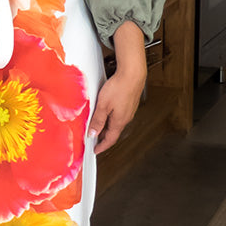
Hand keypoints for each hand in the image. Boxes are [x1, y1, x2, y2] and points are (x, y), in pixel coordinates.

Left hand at [89, 22, 146, 153]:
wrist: (132, 74)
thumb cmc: (119, 88)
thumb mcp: (103, 105)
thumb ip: (97, 120)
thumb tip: (93, 134)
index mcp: (119, 121)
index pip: (110, 139)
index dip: (102, 146)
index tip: (95, 151)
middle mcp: (126, 118)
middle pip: (113, 132)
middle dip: (103, 137)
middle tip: (93, 140)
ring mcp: (128, 111)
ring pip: (116, 123)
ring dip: (106, 127)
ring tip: (96, 127)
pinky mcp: (129, 103)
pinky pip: (119, 115)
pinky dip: (110, 119)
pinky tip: (105, 114)